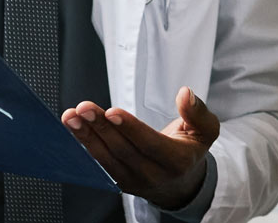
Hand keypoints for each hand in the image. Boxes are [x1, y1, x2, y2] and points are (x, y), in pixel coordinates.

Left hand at [61, 86, 219, 208]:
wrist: (181, 183)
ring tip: (71, 116)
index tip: (112, 111)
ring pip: (106, 158)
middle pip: (123, 150)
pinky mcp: (119, 182)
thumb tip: (185, 93)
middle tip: (84, 108)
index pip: (150, 144)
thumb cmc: (190, 150)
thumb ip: (198, 112)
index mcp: (177, 161)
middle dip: (101, 128)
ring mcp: (134, 181)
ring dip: (86, 136)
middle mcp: (153, 175)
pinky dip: (84, 145)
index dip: (130, 128)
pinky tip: (73, 128)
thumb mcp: (206, 130)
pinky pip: (98, 164)